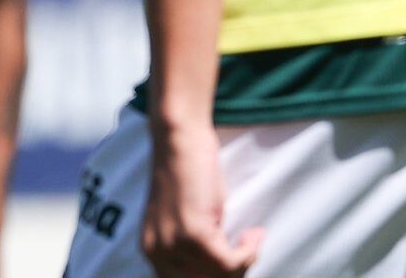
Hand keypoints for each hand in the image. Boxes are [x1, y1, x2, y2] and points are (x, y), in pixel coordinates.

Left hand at [142, 121, 261, 276]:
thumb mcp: (180, 221)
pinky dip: (249, 251)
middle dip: (232, 272)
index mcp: (151, 250)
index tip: (234, 264)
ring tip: (250, 239)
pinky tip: (254, 234)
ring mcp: (175, 244)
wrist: (180, 141)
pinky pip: (231, 261)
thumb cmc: (186, 175)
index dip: (215, 277)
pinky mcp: (195, 234)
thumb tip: (217, 273)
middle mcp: (157, 251)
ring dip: (244, 260)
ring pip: (221, 275)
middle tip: (247, 252)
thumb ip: (187, 249)